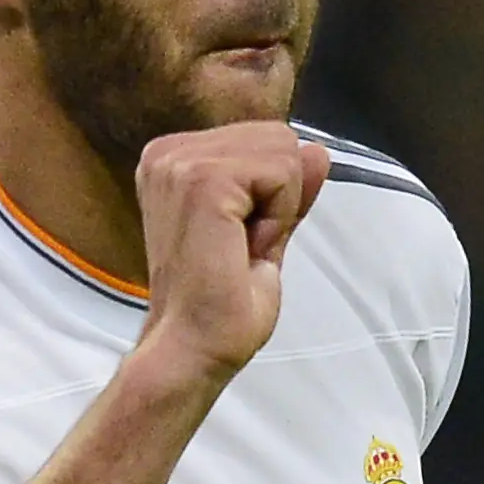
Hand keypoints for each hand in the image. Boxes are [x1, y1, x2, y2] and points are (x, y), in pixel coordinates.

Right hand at [132, 122, 328, 383]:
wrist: (193, 345)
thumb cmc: (221, 302)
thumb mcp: (266, 230)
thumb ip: (288, 187)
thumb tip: (316, 149)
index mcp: (173, 158)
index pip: (265, 139)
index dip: (273, 194)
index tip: (240, 239)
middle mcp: (167, 151)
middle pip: (278, 137)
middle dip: (279, 195)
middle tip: (242, 247)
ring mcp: (179, 161)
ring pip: (283, 151)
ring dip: (278, 208)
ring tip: (240, 248)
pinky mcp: (201, 178)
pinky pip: (282, 172)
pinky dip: (278, 216)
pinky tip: (244, 247)